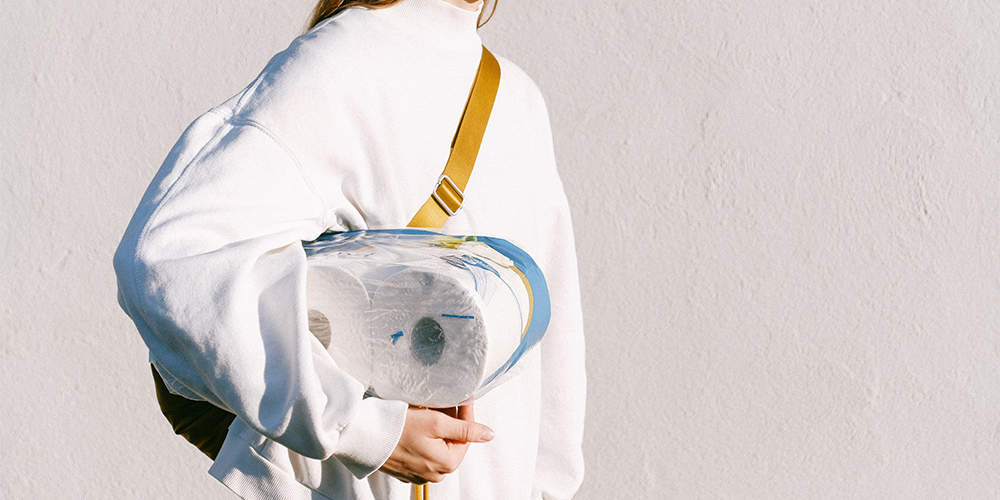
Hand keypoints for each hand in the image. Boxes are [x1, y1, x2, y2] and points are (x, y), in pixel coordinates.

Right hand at [379, 405, 493, 483]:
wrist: (363, 436)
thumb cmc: (399, 428)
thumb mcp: (436, 423)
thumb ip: (465, 429)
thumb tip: (489, 435)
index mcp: (447, 464)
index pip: (466, 435)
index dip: (465, 413)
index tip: (464, 397)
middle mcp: (435, 473)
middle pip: (452, 441)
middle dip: (450, 421)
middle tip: (444, 401)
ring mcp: (419, 473)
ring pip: (437, 446)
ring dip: (435, 428)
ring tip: (428, 410)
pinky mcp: (406, 468)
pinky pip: (421, 451)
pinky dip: (422, 437)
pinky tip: (414, 424)